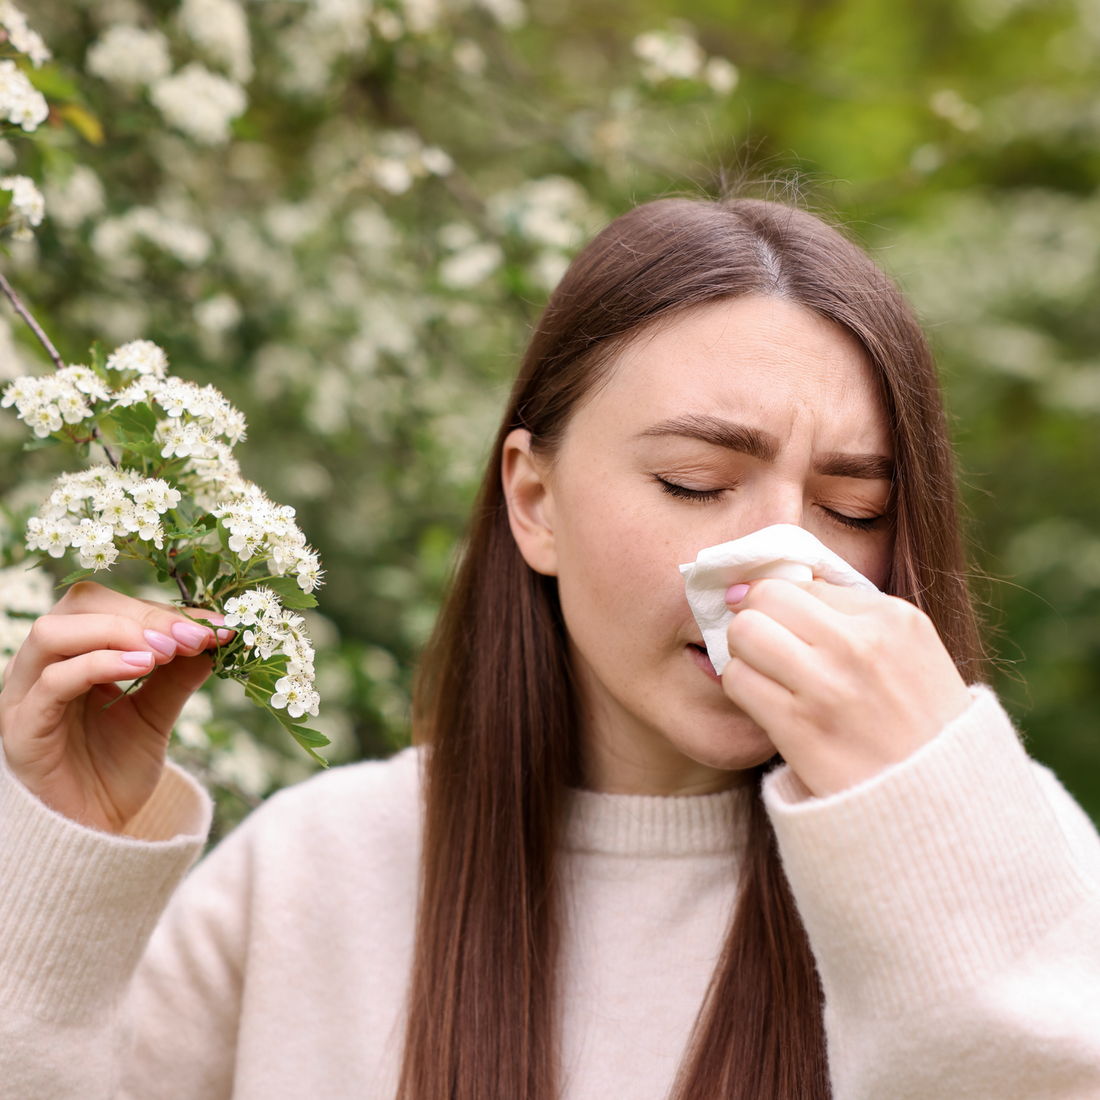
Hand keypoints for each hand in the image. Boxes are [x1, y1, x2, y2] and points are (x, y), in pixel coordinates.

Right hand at [0, 581, 230, 832]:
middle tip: (192, 636)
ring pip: (54, 632)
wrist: (92, 835)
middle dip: (143, 614)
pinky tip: (144, 667)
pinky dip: (99, 664)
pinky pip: (53, 681)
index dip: (163, 609)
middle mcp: (43, 665)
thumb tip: (214, 635)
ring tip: (168, 651)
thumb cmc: (115, 770)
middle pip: (80, 605)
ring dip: (118, 631)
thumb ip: (178, 675)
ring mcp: (26, 694)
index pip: (110, 605)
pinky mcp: (22, 727)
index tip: (214, 626)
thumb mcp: (157, 714)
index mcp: (74, 653)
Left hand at [721, 579, 971, 796]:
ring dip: (745, 652)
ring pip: (744, 632)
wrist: (941, 805)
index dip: (784, 604)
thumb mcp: (910, 652)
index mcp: (892, 619)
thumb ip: (854, 615)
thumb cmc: (920, 725)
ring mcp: (828, 686)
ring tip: (766, 673)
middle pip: (765, 597)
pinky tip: (765, 703)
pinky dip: (742, 688)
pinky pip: (738, 680)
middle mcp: (860, 645)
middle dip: (755, 617)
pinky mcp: (798, 727)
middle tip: (765, 644)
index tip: (784, 625)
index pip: (804, 583)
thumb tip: (779, 584)